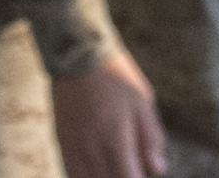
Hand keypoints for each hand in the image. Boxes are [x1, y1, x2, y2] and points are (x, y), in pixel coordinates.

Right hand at [55, 54, 168, 177]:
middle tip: (130, 169)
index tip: (142, 175)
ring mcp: (73, 146)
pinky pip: (71, 173)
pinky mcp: (61, 142)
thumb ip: (151, 138)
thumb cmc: (115, 76)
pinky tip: (96, 173)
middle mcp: (91, 147)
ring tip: (115, 170)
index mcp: (114, 137)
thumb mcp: (143, 102)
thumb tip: (157, 169)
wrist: (76, 52)